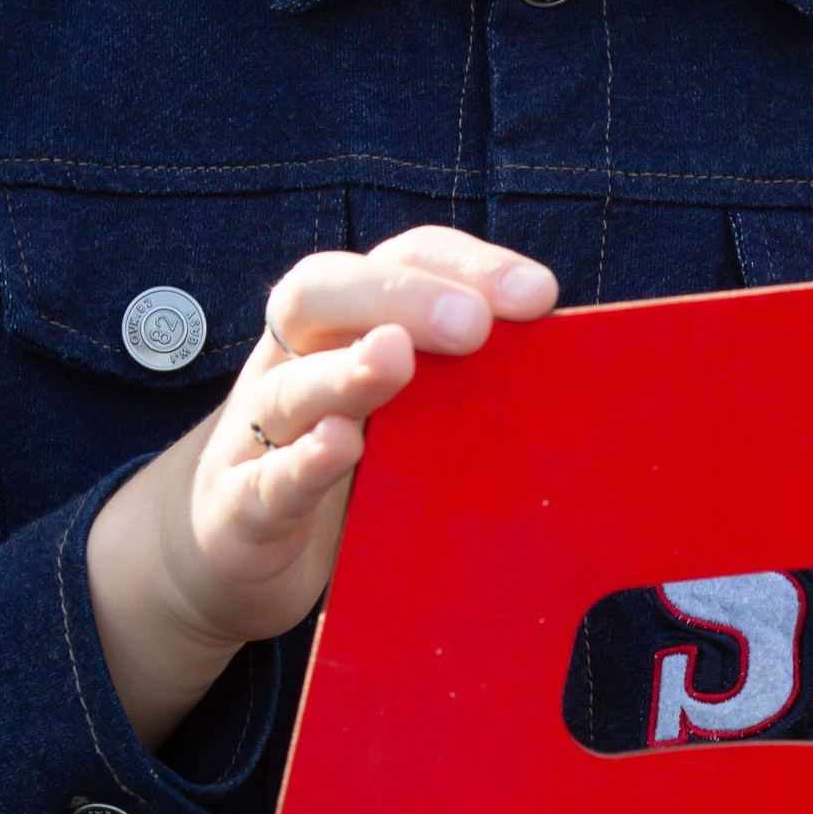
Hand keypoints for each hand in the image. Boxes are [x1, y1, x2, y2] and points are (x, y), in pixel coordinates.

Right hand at [85, 230, 557, 747]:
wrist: (233, 554)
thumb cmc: (346, 468)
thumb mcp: (408, 415)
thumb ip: (467, 386)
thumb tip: (579, 375)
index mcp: (344, 323)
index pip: (399, 259)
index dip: (465, 264)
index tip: (539, 294)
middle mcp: (291, 358)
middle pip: (321, 293)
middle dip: (399, 296)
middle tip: (471, 326)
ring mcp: (255, 433)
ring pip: (289, 386)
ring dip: (345, 370)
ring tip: (395, 359)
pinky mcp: (236, 509)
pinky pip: (266, 479)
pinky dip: (303, 462)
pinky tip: (342, 446)